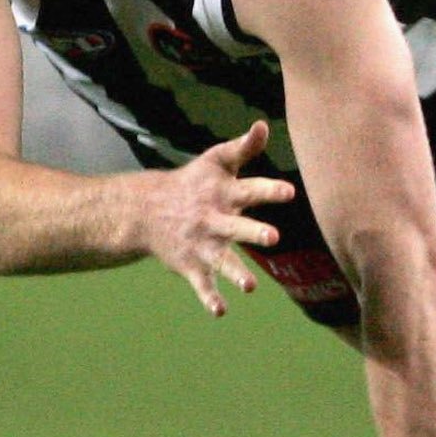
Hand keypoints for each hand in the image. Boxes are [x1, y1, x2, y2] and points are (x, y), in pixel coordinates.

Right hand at [132, 120, 295, 316]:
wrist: (146, 210)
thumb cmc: (194, 182)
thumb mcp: (217, 161)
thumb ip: (244, 147)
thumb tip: (264, 124)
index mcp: (223, 193)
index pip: (249, 190)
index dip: (269, 191)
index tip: (289, 193)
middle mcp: (213, 220)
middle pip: (236, 227)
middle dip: (254, 232)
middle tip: (274, 238)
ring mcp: (202, 244)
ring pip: (221, 261)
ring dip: (235, 274)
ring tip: (251, 286)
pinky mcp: (192, 265)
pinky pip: (202, 284)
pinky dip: (209, 298)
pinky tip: (221, 312)